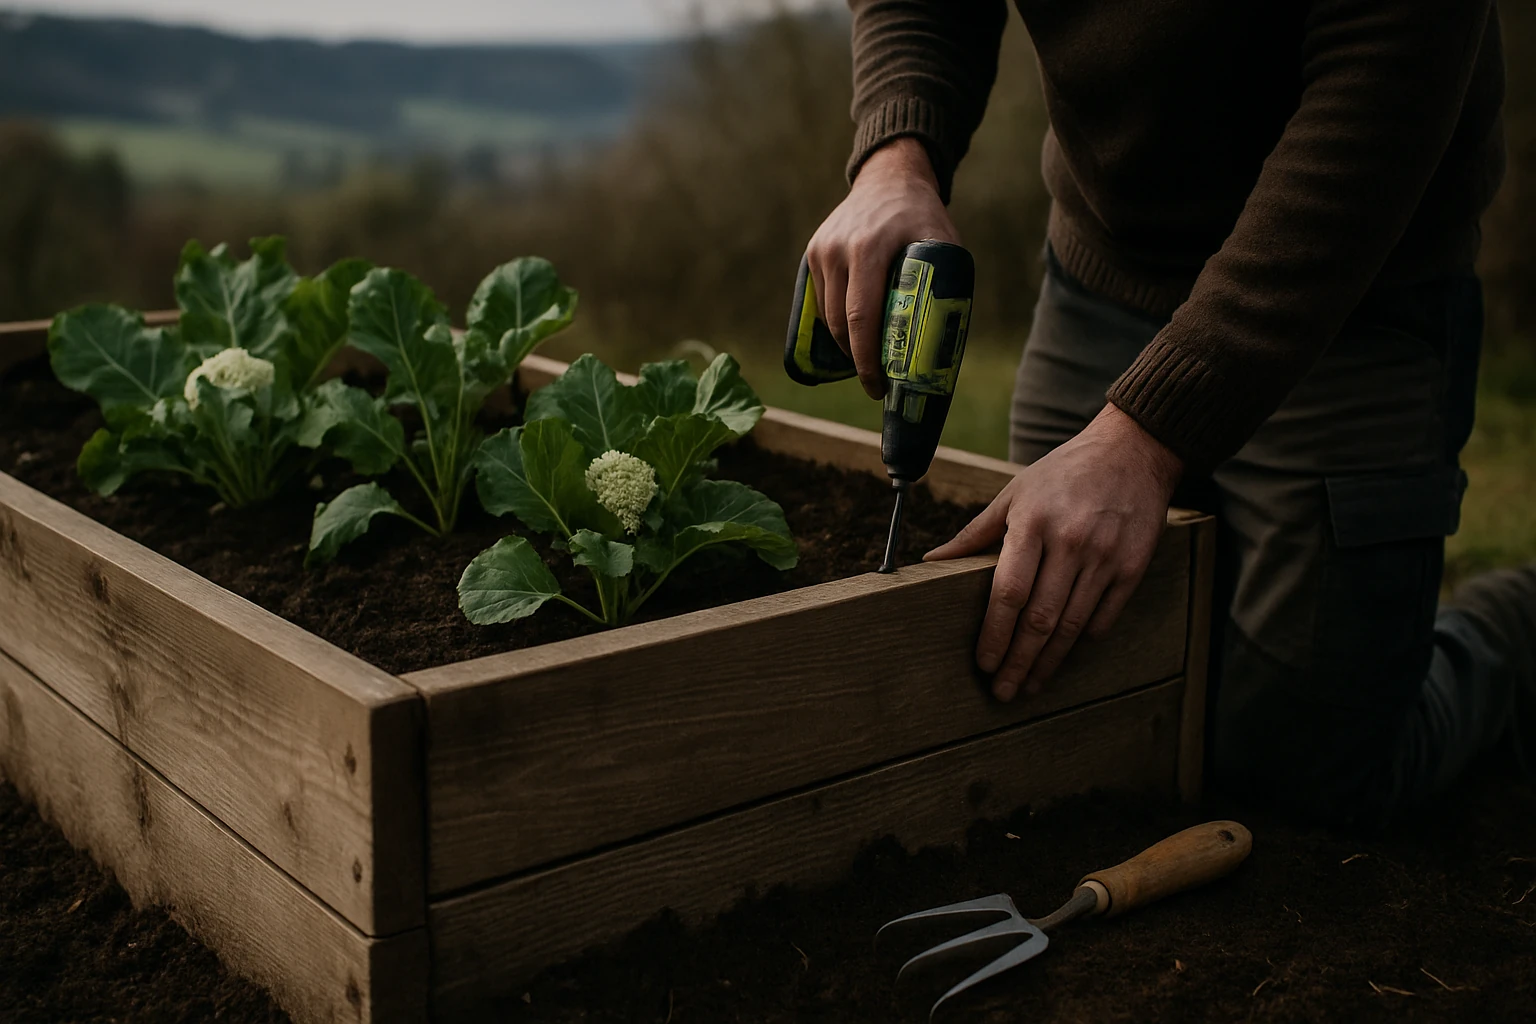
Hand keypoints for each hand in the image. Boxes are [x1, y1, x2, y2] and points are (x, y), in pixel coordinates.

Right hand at [806, 137, 959, 398]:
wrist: (889, 179)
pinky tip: (856, 333)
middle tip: (876, 381)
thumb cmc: (922, 217)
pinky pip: (822, 300)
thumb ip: (943, 285)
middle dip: (856, 359)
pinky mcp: (812, 254)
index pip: (860, 317)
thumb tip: (942, 345)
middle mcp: (837, 249)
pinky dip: (837, 322)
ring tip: (868, 358)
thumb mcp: (943, 243)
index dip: (867, 359)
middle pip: (839, 323)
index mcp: (869, 248)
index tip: (877, 386)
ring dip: (845, 344)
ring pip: (827, 315)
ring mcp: (820, 251)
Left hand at [925, 404, 1183, 700]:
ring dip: (1048, 663)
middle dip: (1018, 661)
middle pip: (1040, 619)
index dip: (994, 634)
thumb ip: (975, 533)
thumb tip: (932, 562)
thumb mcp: (1014, 493)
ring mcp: (1105, 557)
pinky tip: (1062, 659)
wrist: (1132, 452)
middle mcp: (1071, 543)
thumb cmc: (1063, 473)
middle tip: (1002, 692)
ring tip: (1029, 686)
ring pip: (1072, 627)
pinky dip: (1081, 644)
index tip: (983, 664)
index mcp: (1034, 523)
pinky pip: (1103, 618)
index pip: (1009, 593)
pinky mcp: (1132, 567)